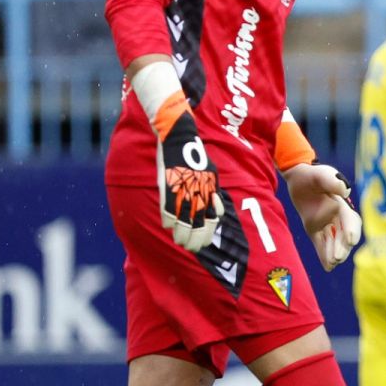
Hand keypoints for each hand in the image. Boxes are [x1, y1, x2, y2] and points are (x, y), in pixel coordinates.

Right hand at [154, 97, 221, 251]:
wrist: (179, 137)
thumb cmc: (196, 157)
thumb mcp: (212, 175)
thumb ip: (213, 194)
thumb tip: (218, 212)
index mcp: (209, 189)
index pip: (211, 218)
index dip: (207, 234)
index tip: (203, 244)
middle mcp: (198, 191)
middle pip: (198, 223)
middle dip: (194, 239)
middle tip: (191, 248)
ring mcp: (182, 189)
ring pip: (182, 219)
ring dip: (180, 234)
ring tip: (179, 242)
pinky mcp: (167, 185)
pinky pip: (167, 207)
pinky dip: (168, 219)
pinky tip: (167, 226)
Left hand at [285, 162, 360, 269]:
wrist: (299, 178)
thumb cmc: (312, 174)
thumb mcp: (321, 174)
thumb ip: (332, 181)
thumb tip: (345, 191)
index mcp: (341, 204)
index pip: (349, 220)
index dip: (351, 230)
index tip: (350, 240)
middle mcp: (337, 217)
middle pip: (343, 235)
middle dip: (342, 246)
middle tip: (338, 258)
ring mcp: (326, 224)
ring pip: (333, 241)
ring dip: (334, 252)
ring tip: (333, 264)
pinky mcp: (315, 228)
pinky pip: (320, 243)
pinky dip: (324, 255)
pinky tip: (327, 267)